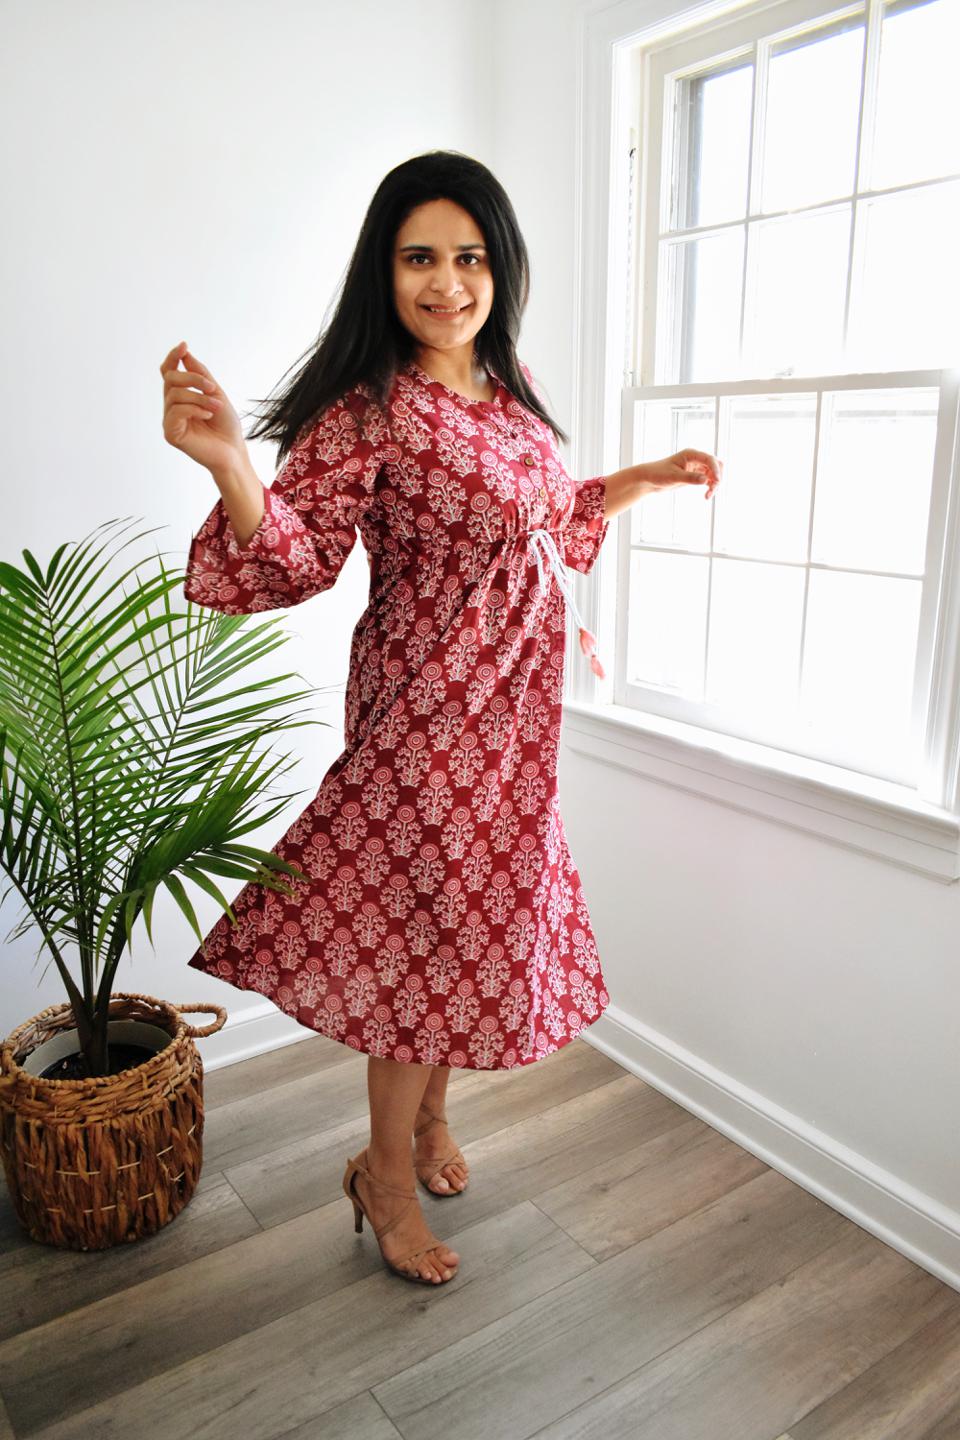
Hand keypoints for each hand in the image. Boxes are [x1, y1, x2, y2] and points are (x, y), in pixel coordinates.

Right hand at [160, 341, 246, 473]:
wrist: (233, 451)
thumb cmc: (226, 426)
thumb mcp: (215, 393)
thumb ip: (200, 374)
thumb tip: (185, 354)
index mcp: (181, 397)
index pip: (169, 372)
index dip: (173, 357)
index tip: (184, 346)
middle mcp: (171, 407)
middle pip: (170, 379)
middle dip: (193, 379)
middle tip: (213, 388)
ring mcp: (170, 420)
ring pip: (174, 394)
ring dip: (199, 397)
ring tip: (216, 407)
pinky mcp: (171, 434)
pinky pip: (176, 411)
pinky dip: (195, 410)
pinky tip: (208, 416)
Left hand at [641, 449, 723, 499]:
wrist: (649, 479)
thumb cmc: (658, 474)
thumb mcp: (674, 477)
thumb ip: (690, 478)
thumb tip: (706, 480)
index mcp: (690, 454)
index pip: (709, 459)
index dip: (715, 469)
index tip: (717, 481)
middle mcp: (695, 459)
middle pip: (715, 464)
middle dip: (717, 477)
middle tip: (713, 489)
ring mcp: (696, 467)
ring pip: (713, 474)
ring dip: (714, 484)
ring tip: (708, 496)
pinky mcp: (695, 475)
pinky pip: (708, 480)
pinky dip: (710, 487)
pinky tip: (706, 496)